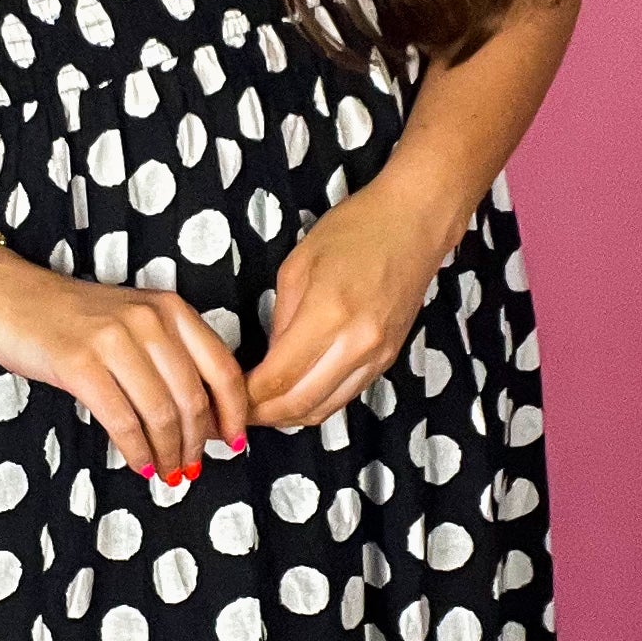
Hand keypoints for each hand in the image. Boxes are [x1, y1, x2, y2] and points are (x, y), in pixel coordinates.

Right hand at [0, 250, 250, 479]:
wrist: (10, 297)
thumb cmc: (74, 317)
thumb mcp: (134, 320)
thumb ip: (170, 354)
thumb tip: (204, 416)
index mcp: (170, 308)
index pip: (222, 367)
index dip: (234, 413)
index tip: (233, 441)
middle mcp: (149, 320)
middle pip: (192, 398)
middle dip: (197, 443)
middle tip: (192, 467)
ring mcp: (114, 341)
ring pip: (161, 414)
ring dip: (168, 453)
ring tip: (167, 473)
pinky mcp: (80, 365)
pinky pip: (123, 421)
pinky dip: (137, 451)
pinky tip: (140, 465)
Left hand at [243, 178, 452, 429]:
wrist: (414, 223)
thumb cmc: (353, 231)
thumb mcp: (297, 266)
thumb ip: (279, 319)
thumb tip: (269, 361)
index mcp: (327, 315)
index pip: (278, 378)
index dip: (247, 397)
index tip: (227, 398)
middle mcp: (356, 345)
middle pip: (300, 404)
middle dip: (263, 416)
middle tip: (237, 414)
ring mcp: (377, 356)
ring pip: (325, 409)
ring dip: (289, 417)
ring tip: (261, 410)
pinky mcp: (388, 359)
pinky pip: (346, 395)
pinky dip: (316, 403)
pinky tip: (295, 395)